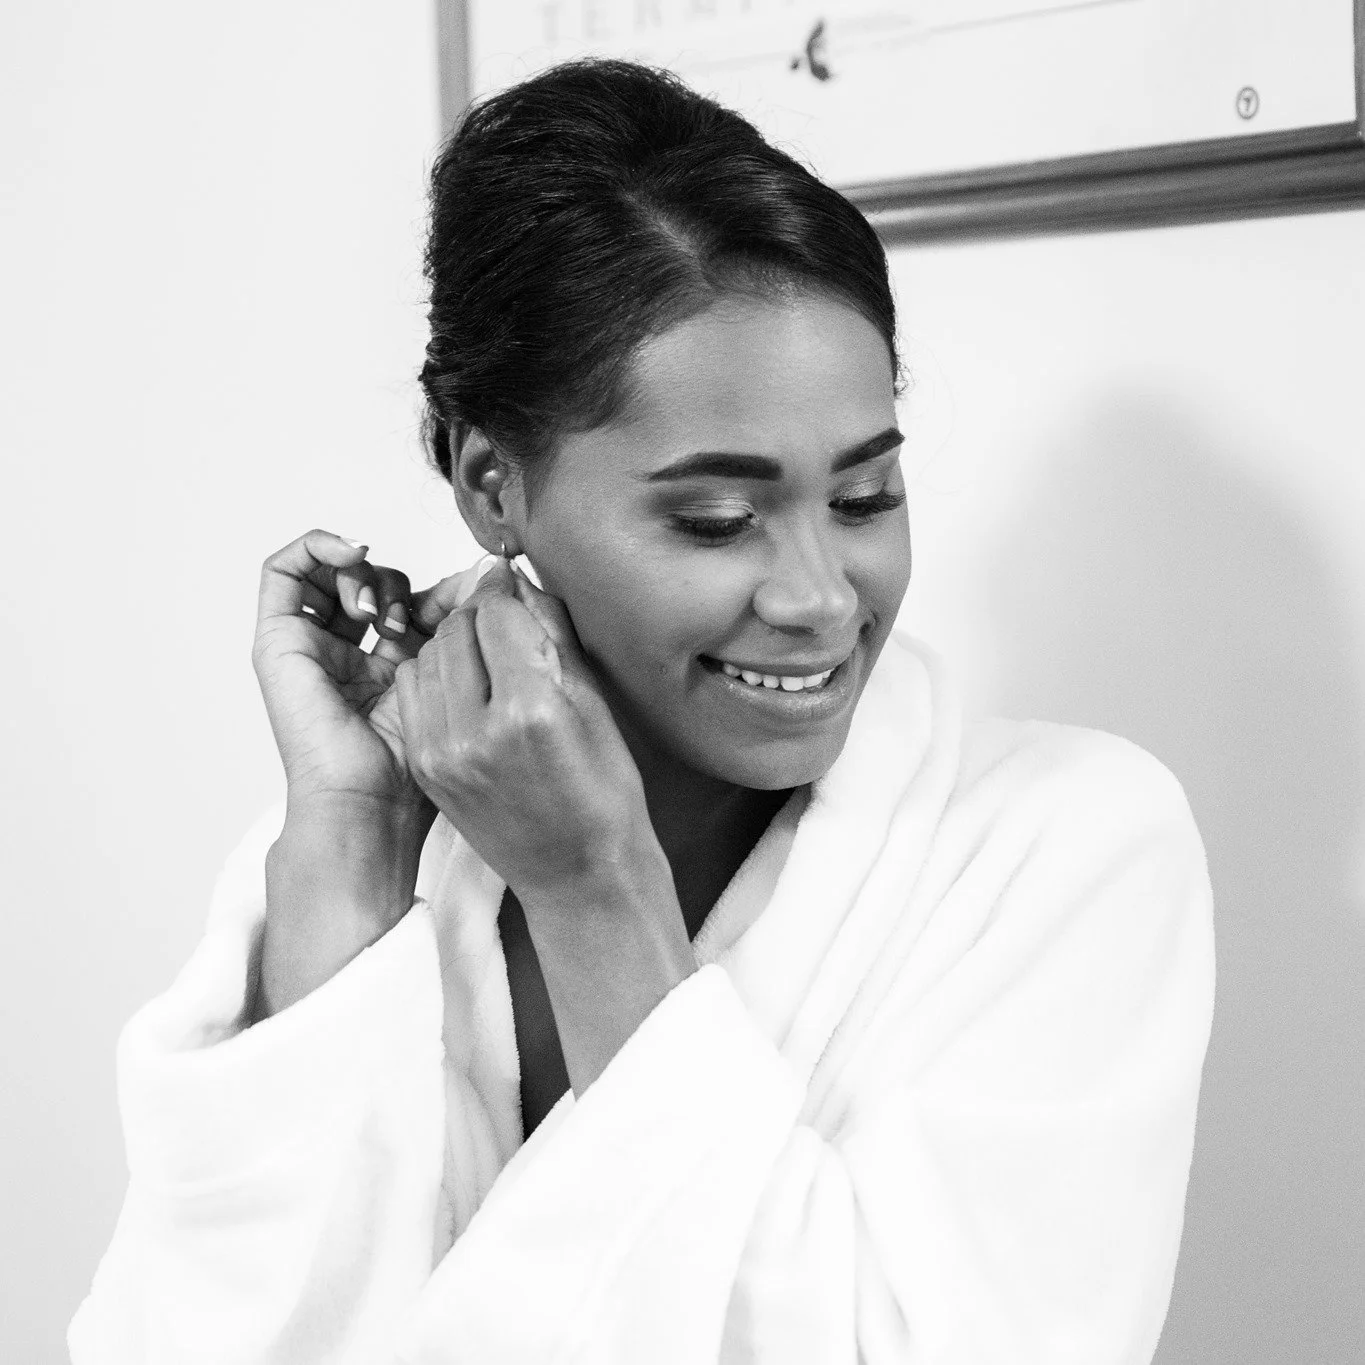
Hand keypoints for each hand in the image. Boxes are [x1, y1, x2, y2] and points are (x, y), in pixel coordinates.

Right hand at [251, 528, 492, 819]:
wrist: (370, 801)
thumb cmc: (412, 762)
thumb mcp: (449, 671)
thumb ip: (462, 619)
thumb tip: (488, 570)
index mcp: (388, 666)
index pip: (411, 600)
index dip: (438, 591)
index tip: (464, 600)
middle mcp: (348, 653)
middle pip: (371, 583)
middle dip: (399, 584)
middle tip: (415, 617)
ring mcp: (310, 646)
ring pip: (331, 572)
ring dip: (363, 571)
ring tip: (381, 611)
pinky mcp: (278, 641)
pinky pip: (282, 571)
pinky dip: (318, 547)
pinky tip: (352, 557)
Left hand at [392, 559, 660, 899]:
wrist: (576, 874)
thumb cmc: (602, 794)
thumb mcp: (595, 704)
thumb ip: (552, 635)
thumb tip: (520, 581)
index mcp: (530, 709)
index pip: (496, 612)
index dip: (509, 593)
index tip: (519, 590)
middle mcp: (476, 730)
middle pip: (456, 629)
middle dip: (482, 615)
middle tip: (509, 625)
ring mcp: (441, 751)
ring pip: (428, 655)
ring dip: (456, 644)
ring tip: (490, 661)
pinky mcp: (423, 766)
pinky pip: (412, 691)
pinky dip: (436, 677)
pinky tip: (468, 690)